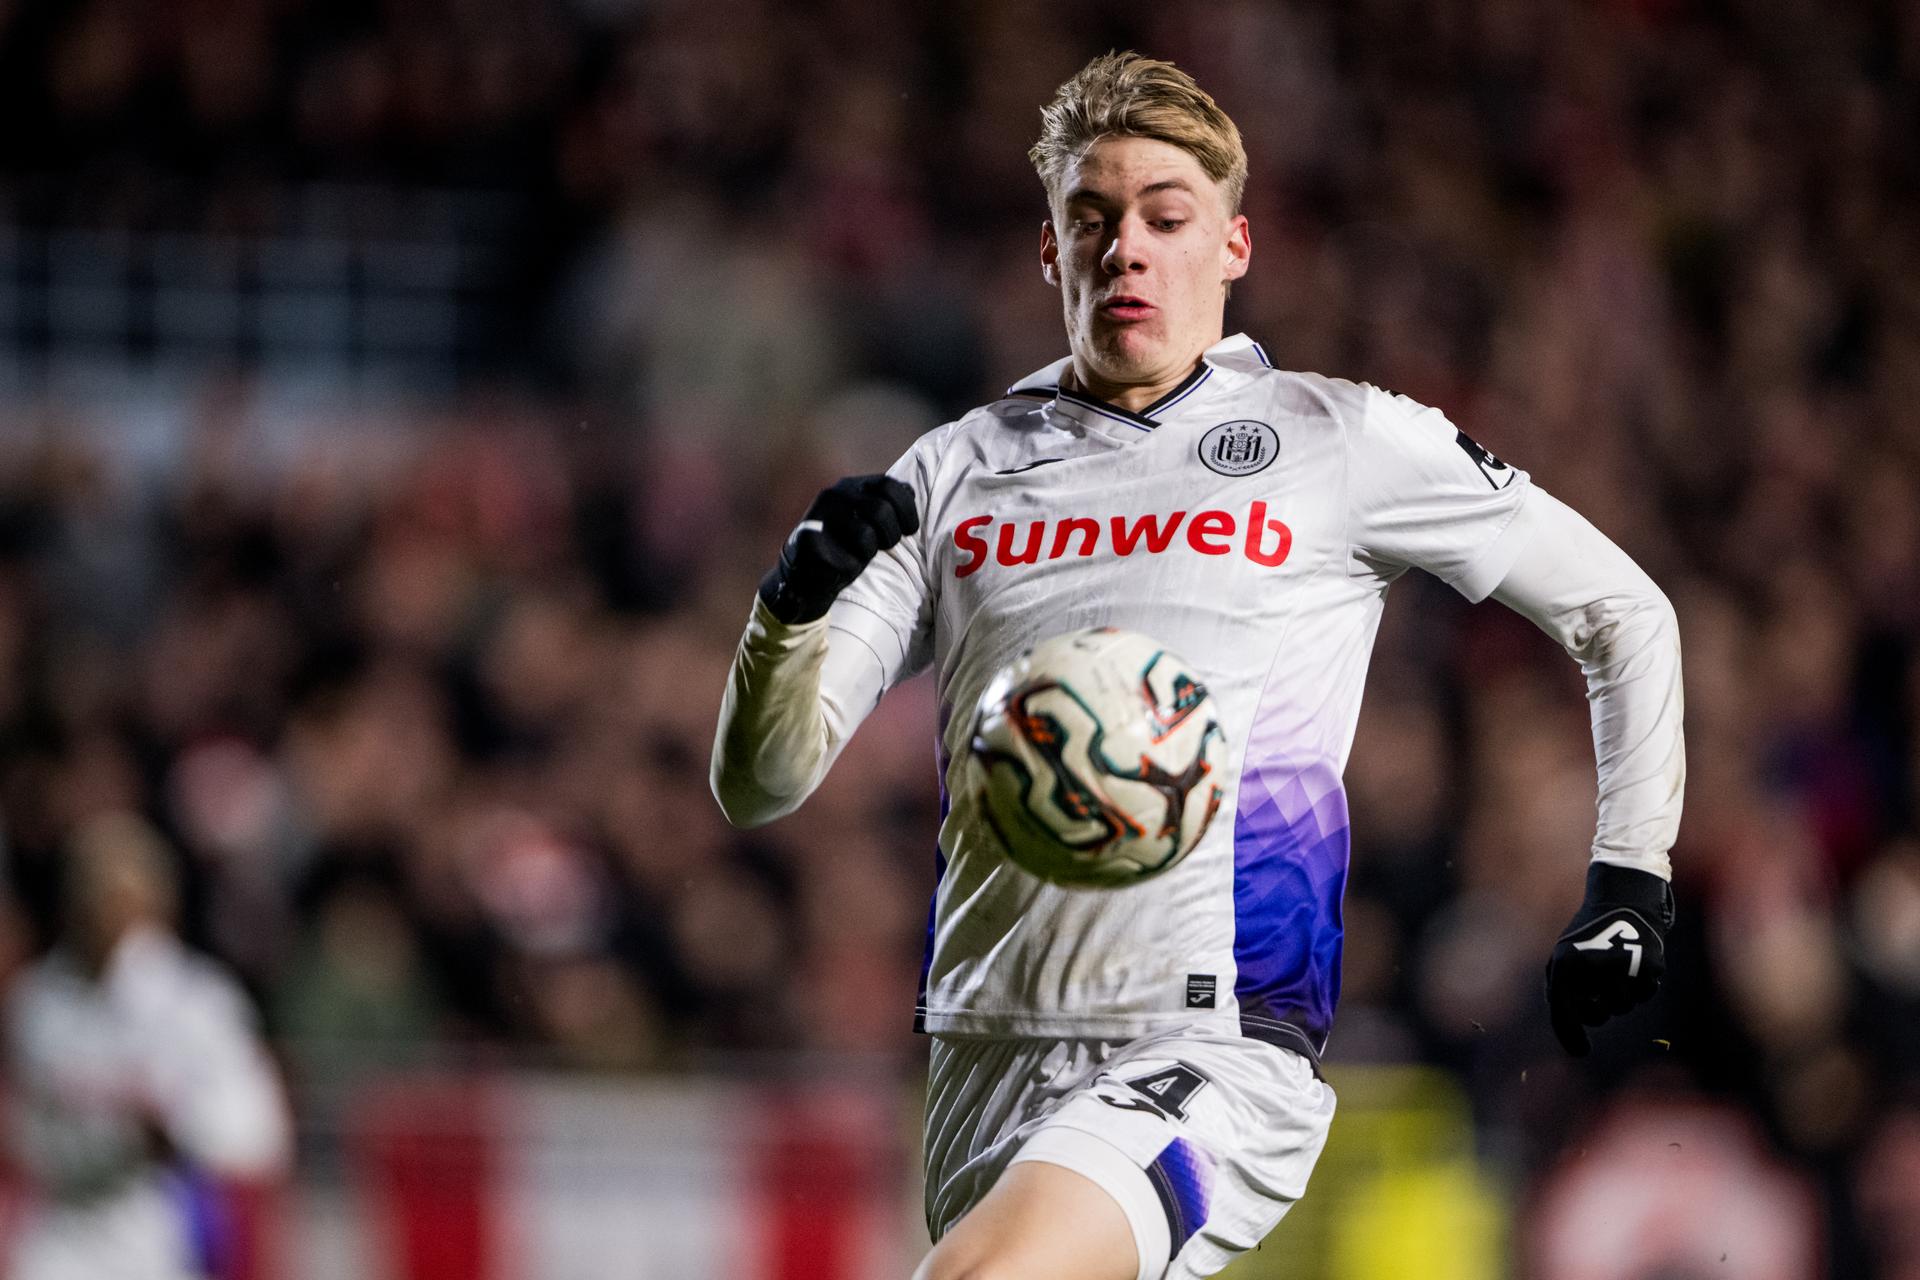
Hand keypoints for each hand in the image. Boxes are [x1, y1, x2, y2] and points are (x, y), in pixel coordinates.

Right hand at [759, 474, 918, 623]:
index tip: (909, 528)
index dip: (907, 508)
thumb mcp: (865, 517)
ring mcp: (819, 518)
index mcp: (849, 486)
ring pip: (866, 536)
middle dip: (892, 534)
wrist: (804, 574)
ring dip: (871, 552)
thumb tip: (910, 491)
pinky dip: (852, 567)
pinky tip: (840, 565)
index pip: (889, 485)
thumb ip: (885, 502)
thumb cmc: (844, 544)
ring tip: (861, 555)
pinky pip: (848, 560)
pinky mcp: (810, 543)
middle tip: (888, 545)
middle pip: (881, 510)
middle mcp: (833, 496)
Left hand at [1545, 863, 1672, 1055]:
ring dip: (1618, 997)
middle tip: (1597, 996)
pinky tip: (1633, 966)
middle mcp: (1592, 969)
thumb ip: (1560, 995)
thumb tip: (1571, 1040)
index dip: (1571, 1036)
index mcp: (1565, 966)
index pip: (1565, 1013)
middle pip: (1597, 1016)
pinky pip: (1643, 995)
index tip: (1582, 1053)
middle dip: (1597, 1012)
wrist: (1622, 902)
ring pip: (1621, 1007)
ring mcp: (1621, 968)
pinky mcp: (1648, 967)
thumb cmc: (1587, 937)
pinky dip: (1638, 987)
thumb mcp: (1563, 959)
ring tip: (1614, 973)